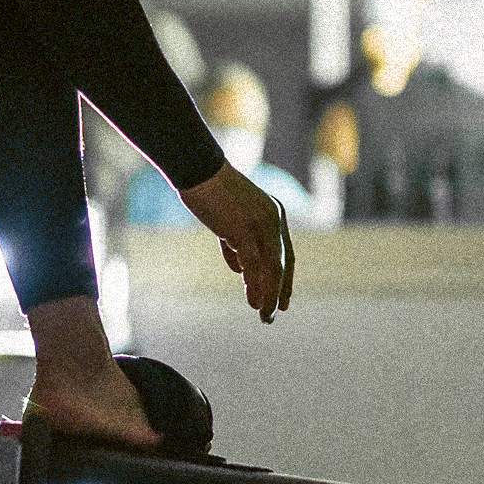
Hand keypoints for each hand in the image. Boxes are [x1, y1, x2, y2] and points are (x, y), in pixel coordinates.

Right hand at [178, 162, 294, 321]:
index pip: (285, 253)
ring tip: (264, 315)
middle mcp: (273, 219)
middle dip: (279, 290)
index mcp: (273, 214)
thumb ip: (236, 243)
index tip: (282, 299)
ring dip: (268, 294)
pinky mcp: (244, 228)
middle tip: (274, 313)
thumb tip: (241, 269)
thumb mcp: (228, 219)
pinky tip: (254, 301)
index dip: (285, 278)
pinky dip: (255, 285)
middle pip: (282, 263)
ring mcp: (261, 224)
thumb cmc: (208, 190)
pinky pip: (254, 264)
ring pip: (271, 267)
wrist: (198, 168)